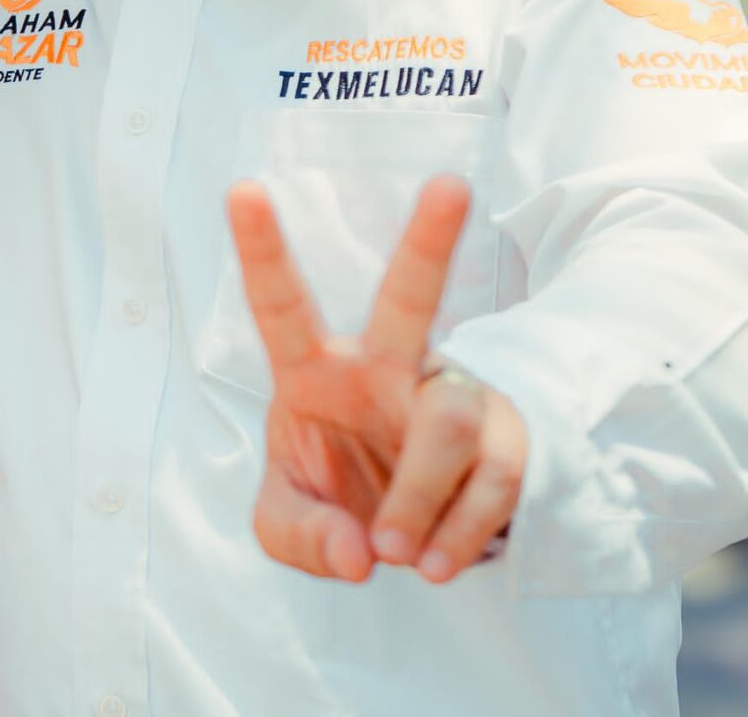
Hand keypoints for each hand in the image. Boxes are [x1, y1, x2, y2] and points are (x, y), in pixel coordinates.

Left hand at [227, 174, 527, 585]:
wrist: (413, 538)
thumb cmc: (337, 503)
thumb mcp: (290, 526)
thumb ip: (301, 535)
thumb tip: (357, 549)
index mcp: (316, 371)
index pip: (283, 305)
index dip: (262, 251)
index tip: (241, 189)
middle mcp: (388, 367)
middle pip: (411, 300)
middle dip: (430, 241)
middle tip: (452, 185)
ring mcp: (452, 397)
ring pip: (447, 423)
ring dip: (419, 499)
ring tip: (400, 555)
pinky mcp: (506, 439)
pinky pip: (495, 478)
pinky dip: (461, 534)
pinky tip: (439, 562)